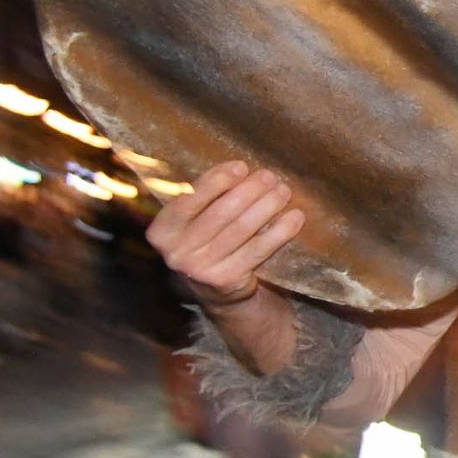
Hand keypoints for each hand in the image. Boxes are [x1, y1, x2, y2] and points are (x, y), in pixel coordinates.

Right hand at [151, 161, 304, 305]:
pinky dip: (280, 231)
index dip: (217, 180)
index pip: (190, 199)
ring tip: (283, 191)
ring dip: (267, 206)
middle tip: (270, 176)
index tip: (241, 167)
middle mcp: (176, 251)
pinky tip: (295, 216)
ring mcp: (200, 268)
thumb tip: (240, 170)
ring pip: (242, 229)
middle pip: (220, 212)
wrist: (212, 290)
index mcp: (162, 230)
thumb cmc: (204, 241)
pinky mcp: (226, 280)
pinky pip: (258, 250)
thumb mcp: (192, 222)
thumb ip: (204, 199)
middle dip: (249, 190)